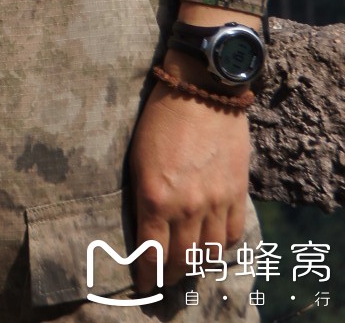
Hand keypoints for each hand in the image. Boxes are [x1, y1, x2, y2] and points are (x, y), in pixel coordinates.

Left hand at [128, 78, 248, 292]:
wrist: (201, 89)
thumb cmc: (159, 117)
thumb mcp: (138, 157)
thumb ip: (145, 196)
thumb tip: (146, 226)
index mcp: (155, 196)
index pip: (152, 253)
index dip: (147, 276)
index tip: (143, 286)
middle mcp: (187, 206)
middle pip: (181, 259)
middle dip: (170, 276)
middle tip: (163, 283)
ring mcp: (215, 201)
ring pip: (209, 253)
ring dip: (197, 266)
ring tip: (188, 269)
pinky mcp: (236, 192)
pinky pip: (233, 233)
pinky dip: (223, 247)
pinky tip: (214, 247)